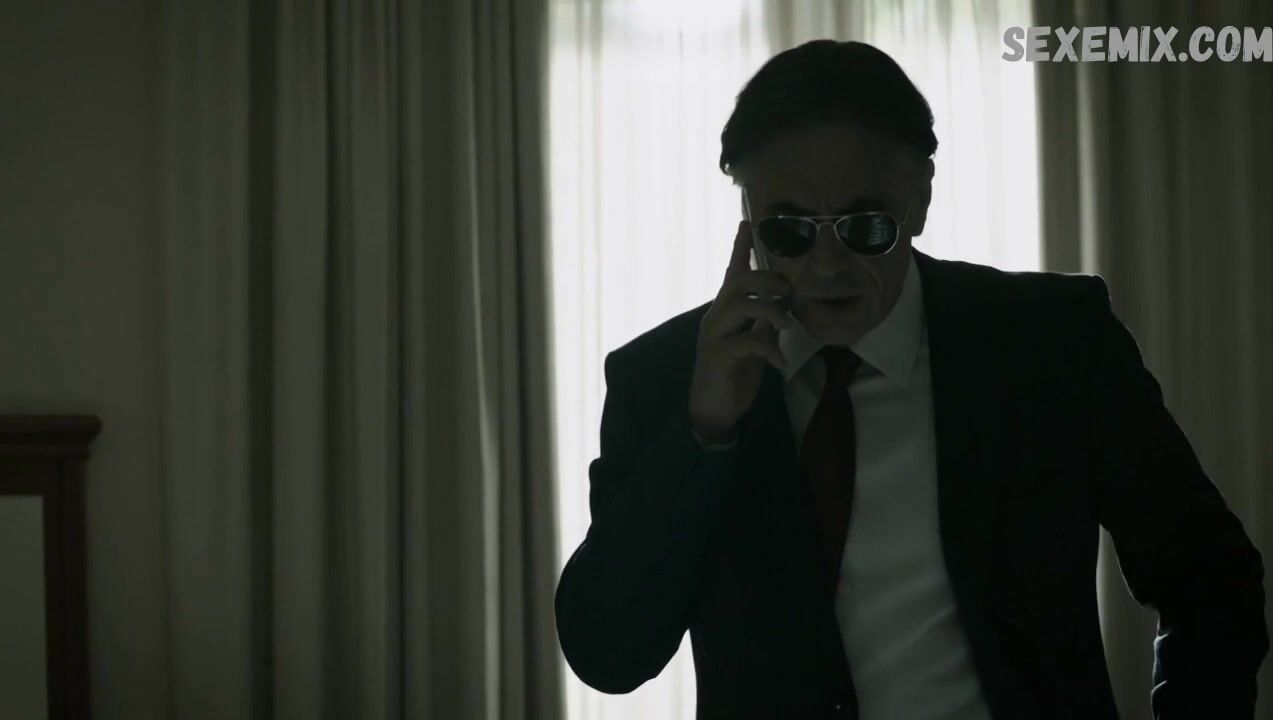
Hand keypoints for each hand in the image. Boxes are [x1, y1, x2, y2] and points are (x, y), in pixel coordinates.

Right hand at [688, 221, 792, 443]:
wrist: (713, 411)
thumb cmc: (733, 375)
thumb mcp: (755, 344)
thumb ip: (765, 323)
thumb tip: (785, 302)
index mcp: (726, 313)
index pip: (732, 274)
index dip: (739, 249)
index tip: (746, 222)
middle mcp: (716, 318)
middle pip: (737, 282)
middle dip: (766, 279)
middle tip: (788, 291)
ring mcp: (715, 336)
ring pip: (740, 304)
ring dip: (770, 309)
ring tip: (788, 325)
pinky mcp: (719, 356)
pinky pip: (748, 341)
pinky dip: (770, 349)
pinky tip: (780, 362)